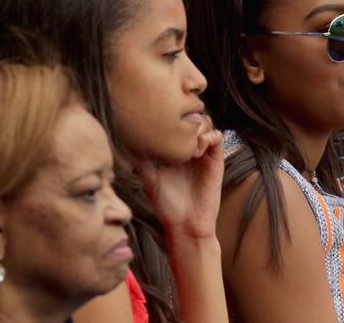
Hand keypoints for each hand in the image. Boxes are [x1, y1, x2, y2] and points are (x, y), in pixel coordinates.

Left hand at [135, 115, 223, 238]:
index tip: (159, 122)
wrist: (186, 225)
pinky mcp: (217, 161)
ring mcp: (205, 154)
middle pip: (193, 118)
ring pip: (207, 124)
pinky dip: (207, 137)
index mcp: (176, 152)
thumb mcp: (150, 181)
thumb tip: (126, 147)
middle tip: (175, 129)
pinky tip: (195, 152)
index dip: (172, 119)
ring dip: (197, 126)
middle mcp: (192, 150)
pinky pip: (218, 137)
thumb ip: (142, 164)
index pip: (178, 125)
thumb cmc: (167, 206)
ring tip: (186, 142)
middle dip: (186, 118)